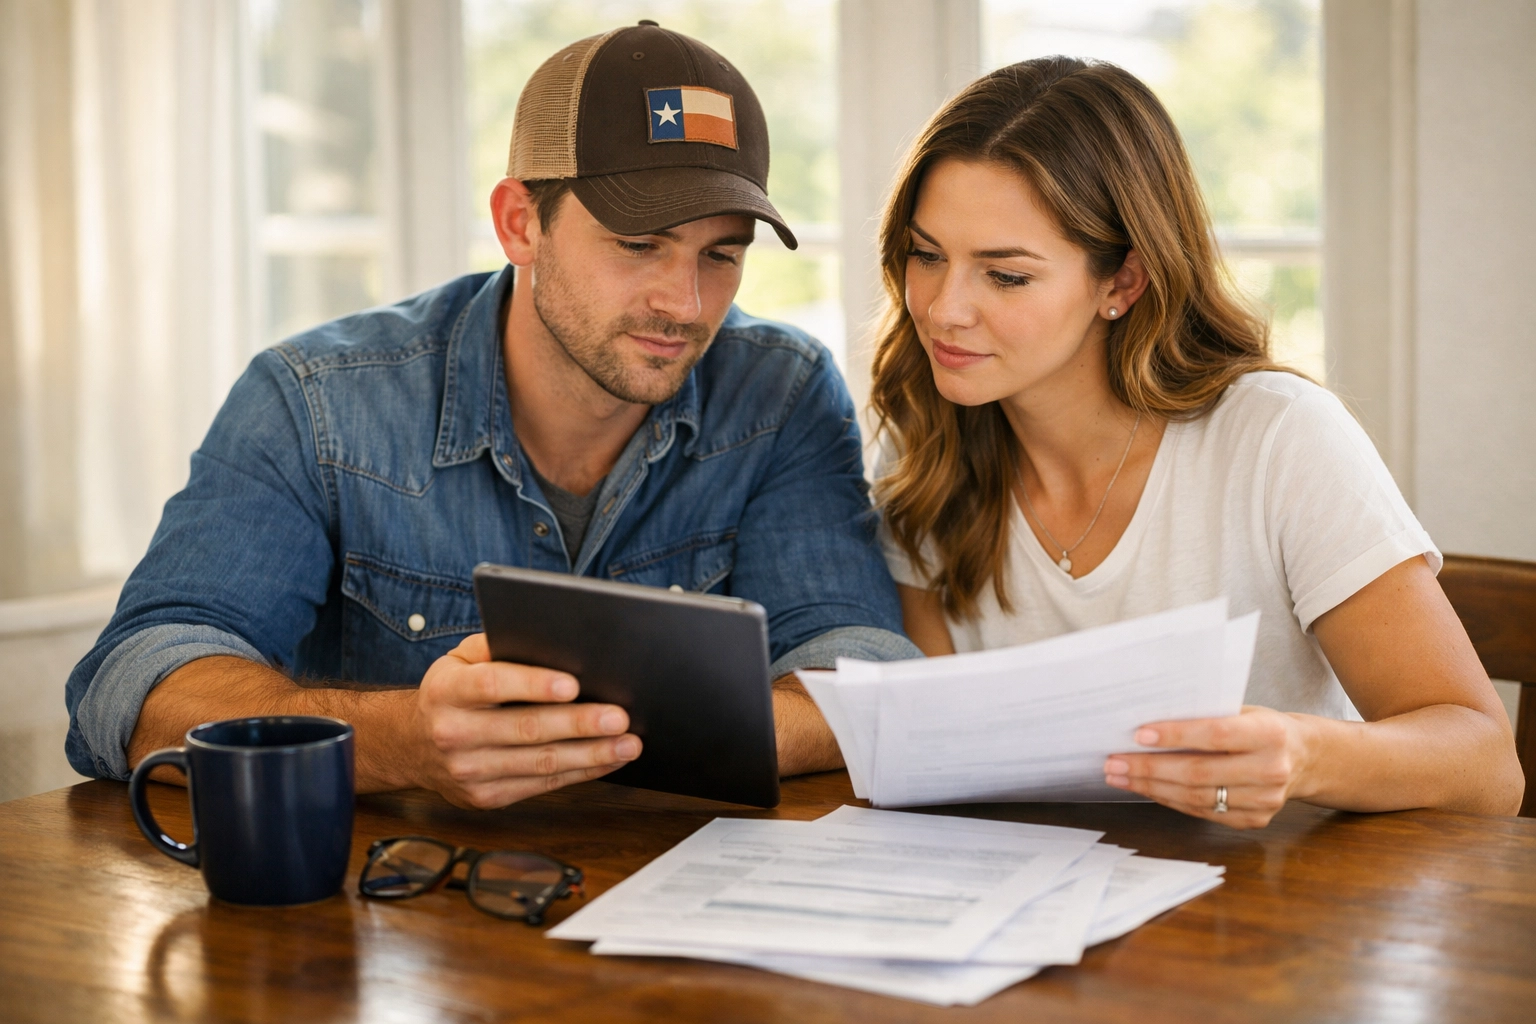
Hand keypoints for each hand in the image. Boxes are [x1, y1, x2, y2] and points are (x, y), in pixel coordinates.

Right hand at [406, 634, 641, 808]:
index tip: (572, 684)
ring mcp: (469, 772)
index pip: (492, 686)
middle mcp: (454, 734)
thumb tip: (551, 641)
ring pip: (540, 764)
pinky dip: (581, 773)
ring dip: (590, 754)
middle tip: (619, 716)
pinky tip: (607, 760)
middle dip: (578, 724)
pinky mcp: (487, 798)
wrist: (411, 745)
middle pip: (525, 729)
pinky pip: (543, 785)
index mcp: (447, 691)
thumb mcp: (459, 659)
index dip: (533, 685)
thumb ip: (497, 646)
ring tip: (628, 743)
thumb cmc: (450, 693)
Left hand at [1103, 706, 1313, 828]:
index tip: (1139, 735)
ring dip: (1152, 787)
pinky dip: (1170, 800)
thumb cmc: (1263, 727)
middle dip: (1149, 768)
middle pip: (1198, 773)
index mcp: (1269, 734)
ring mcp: (1264, 801)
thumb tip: (1149, 722)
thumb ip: (1206, 716)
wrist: (1304, 758)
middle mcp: (1271, 770)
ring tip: (1120, 776)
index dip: (1176, 736)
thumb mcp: (1244, 711)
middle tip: (1114, 761)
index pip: (1215, 735)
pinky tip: (1148, 789)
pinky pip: (1202, 812)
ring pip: (1196, 798)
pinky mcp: (1254, 820)